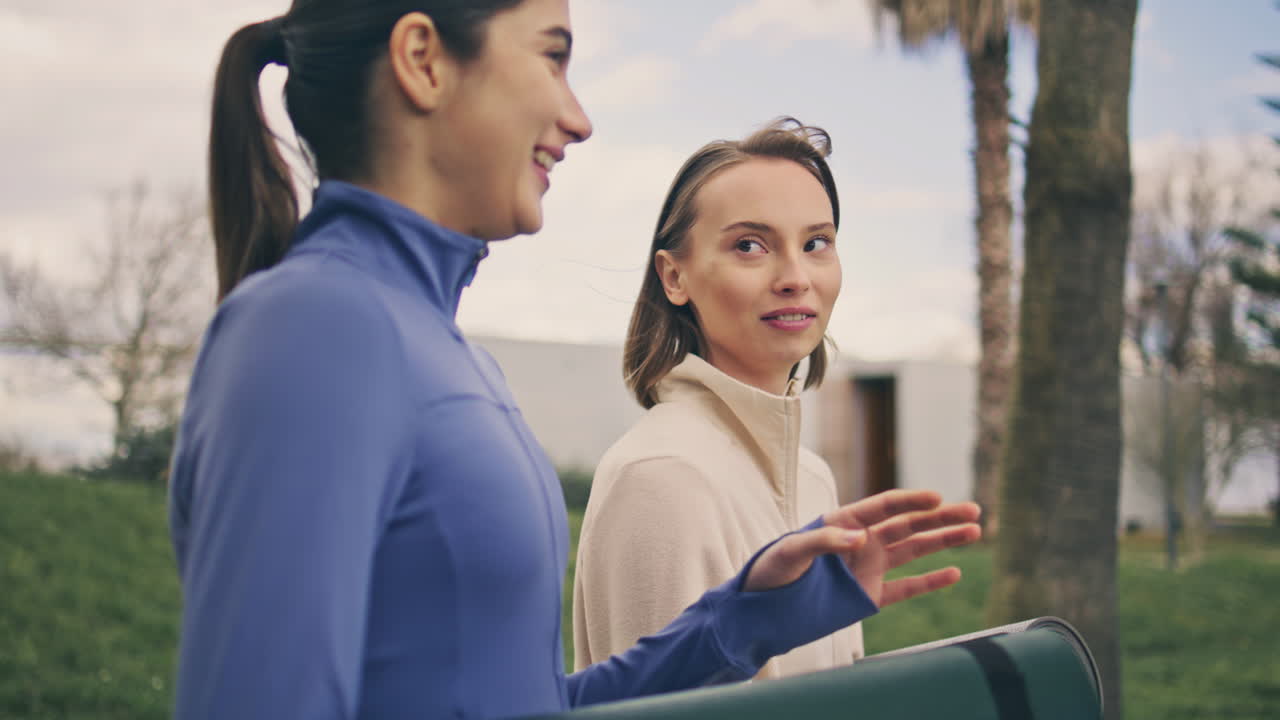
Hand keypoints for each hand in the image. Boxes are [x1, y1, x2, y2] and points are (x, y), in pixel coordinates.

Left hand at [743, 489, 980, 607]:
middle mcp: (861, 541)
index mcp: (843, 522)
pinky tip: (955, 572)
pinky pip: (907, 587)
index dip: (911, 501)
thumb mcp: (790, 552)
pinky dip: (931, 581)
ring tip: (976, 531)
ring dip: (945, 541)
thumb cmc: (770, 571)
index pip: (884, 507)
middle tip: (974, 511)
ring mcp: (868, 568)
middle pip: (909, 524)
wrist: (762, 608)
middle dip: (941, 518)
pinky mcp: (870, 595)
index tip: (937, 498)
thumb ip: (824, 543)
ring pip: (915, 550)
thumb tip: (860, 538)